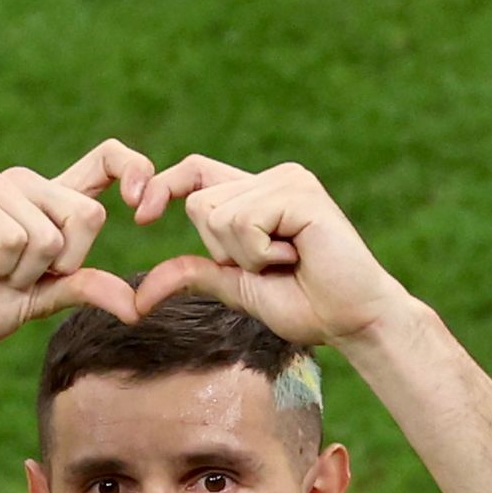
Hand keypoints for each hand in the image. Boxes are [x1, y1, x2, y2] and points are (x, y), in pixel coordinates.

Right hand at [0, 139, 155, 346]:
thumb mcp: (43, 300)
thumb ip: (85, 289)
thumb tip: (137, 305)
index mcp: (52, 200)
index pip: (107, 159)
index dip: (136, 170)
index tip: (144, 209)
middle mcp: (28, 184)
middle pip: (88, 216)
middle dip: (64, 264)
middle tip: (19, 273)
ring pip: (49, 237)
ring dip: (22, 273)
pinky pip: (15, 239)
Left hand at [132, 156, 413, 347]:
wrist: (353, 320)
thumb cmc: (305, 305)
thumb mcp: (237, 289)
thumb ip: (196, 274)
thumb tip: (138, 294)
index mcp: (256, 194)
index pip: (194, 172)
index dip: (162, 187)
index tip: (141, 217)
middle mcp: (272, 178)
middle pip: (199, 202)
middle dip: (221, 249)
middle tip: (270, 264)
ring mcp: (288, 180)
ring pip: (218, 214)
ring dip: (245, 256)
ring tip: (287, 261)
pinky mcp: (300, 193)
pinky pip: (244, 222)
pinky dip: (260, 253)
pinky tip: (297, 256)